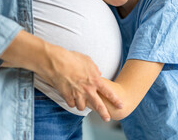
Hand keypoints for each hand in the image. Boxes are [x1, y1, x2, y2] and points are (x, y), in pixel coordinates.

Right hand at [0, 30, 122, 120]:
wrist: (56, 62)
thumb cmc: (72, 58)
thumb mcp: (87, 60)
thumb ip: (94, 68)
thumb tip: (99, 73)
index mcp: (94, 80)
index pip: (108, 92)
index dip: (115, 99)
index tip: (121, 104)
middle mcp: (87, 89)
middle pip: (98, 105)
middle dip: (104, 113)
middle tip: (107, 119)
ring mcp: (77, 94)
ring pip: (82, 107)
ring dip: (82, 105)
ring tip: (80, 102)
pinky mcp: (67, 96)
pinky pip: (71, 104)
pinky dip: (71, 102)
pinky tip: (70, 98)